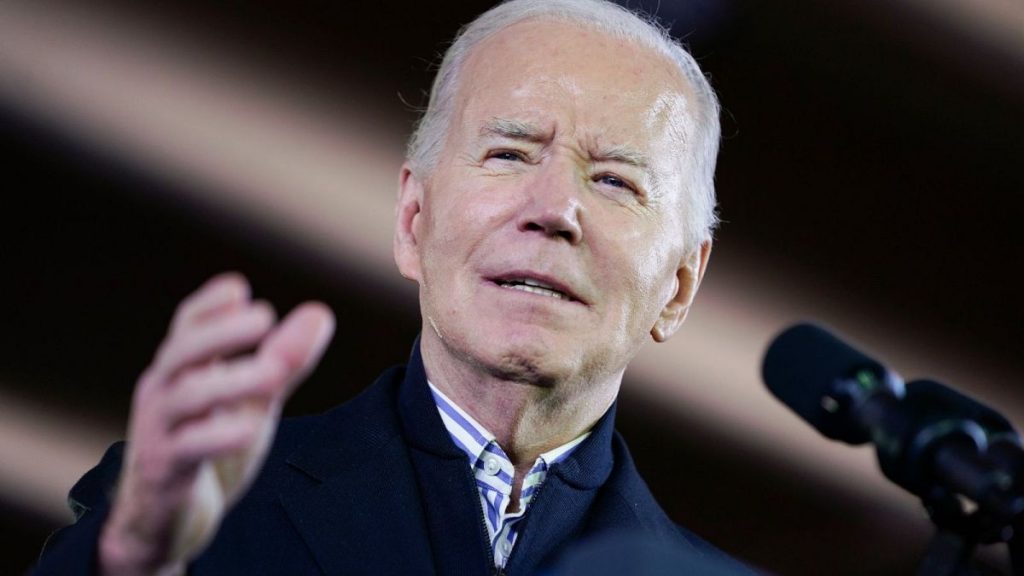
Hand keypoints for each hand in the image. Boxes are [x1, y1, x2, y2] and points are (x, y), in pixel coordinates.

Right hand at [98, 273, 334, 575]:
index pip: (187, 325)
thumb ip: (283, 360)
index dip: (209, 305)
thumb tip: (320, 312)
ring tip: (273, 373)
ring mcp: (159, 431)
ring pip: (186, 396)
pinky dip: (217, 437)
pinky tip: (249, 429)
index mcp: (182, 370)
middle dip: (221, 332)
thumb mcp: (251, 401)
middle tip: (264, 317)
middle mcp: (163, 392)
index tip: (239, 288)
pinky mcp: (165, 470)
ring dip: (231, 381)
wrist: (164, 522)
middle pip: (182, 351)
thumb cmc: (208, 447)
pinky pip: (187, 449)